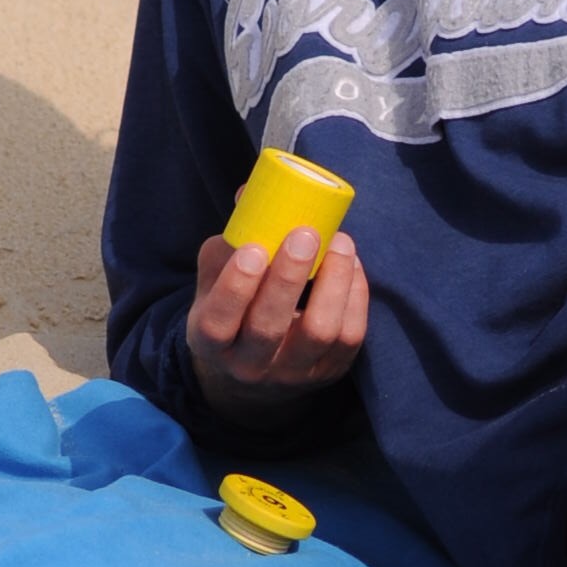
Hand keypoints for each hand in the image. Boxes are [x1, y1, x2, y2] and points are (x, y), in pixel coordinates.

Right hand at [187, 223, 368, 418]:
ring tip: (339, 241)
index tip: (255, 249)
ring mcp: (293, 373)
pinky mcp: (330, 371)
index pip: (217, 322)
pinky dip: (354, 295)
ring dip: (332, 282)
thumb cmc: (235, 312)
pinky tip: (351, 262)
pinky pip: (350, 336)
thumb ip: (228, 245)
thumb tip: (250, 193)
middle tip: (304, 234)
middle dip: (288, 278)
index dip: (236, 287)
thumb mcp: (216, 285)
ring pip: (318, 332)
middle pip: (269, 329)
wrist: (256, 371)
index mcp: (212, 344)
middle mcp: (250, 367)